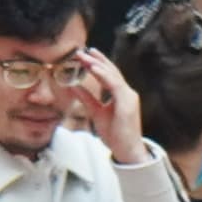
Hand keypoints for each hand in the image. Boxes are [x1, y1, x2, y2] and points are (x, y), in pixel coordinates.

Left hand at [74, 48, 149, 165]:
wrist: (127, 150)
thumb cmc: (115, 134)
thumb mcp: (96, 113)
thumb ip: (87, 99)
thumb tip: (73, 86)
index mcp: (122, 95)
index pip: (110, 74)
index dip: (98, 63)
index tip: (86, 54)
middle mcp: (127, 93)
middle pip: (111, 71)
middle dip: (96, 60)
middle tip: (81, 50)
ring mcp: (129, 97)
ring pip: (113, 75)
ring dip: (98, 64)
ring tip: (85, 56)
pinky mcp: (127, 103)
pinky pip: (115, 85)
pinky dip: (104, 75)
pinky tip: (93, 68)